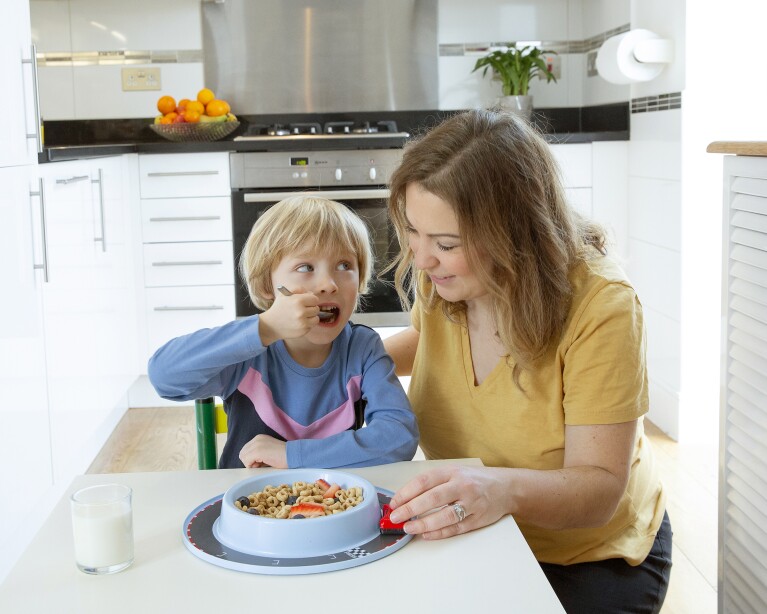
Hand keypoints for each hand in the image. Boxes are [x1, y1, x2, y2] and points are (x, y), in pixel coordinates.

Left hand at [239, 434, 287, 468]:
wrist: (292, 455)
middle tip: (261, 464)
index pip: (245, 450)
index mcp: (259, 438)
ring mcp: (256, 444)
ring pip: (243, 457)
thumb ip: (258, 453)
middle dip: (249, 461)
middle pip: (243, 453)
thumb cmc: (283, 455)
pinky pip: (246, 462)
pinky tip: (262, 465)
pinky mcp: (257, 451)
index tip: (261, 461)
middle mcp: (256, 439)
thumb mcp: (268, 450)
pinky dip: (252, 466)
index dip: (251, 458)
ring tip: (262, 464)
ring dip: (251, 464)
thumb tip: (250, 462)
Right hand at [258, 286, 320, 344]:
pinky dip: (307, 325)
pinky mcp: (303, 331)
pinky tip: (299, 323)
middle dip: (311, 308)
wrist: (271, 325)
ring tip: (302, 317)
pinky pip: (311, 326)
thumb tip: (311, 293)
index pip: (315, 299)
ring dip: (311, 317)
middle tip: (303, 310)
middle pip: (316, 309)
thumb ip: (298, 289)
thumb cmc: (279, 308)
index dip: (311, 300)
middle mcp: (301, 312)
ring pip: (316, 318)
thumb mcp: (285, 294)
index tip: (307, 302)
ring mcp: (303, 323)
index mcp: (298, 301)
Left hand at [388, 465, 509, 538]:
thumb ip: (434, 483)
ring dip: (424, 524)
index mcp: (452, 472)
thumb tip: (406, 498)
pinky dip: (440, 533)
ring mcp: (471, 503)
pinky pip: (456, 528)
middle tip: (395, 518)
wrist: (506, 487)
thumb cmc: (475, 479)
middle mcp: (462, 486)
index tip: (394, 503)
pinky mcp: (478, 519)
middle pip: (432, 498)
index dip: (406, 492)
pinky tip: (427, 535)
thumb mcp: (455, 472)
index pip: (424, 481)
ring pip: (445, 516)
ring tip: (409, 528)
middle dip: (410, 509)